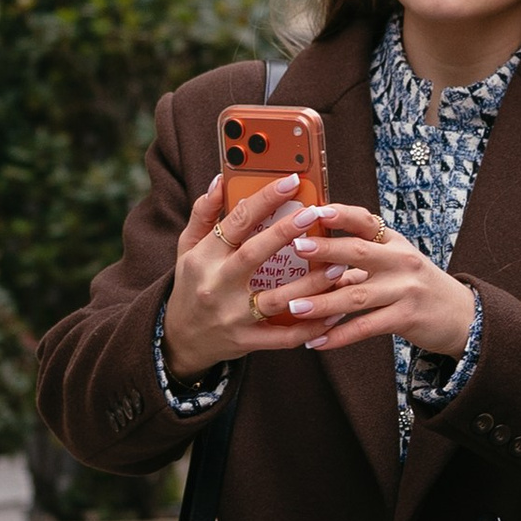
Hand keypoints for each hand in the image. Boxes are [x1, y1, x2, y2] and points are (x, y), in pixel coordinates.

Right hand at [161, 175, 351, 374]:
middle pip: (254, 254)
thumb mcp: (188, 248)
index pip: (235, 221)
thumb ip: (203, 214)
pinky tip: (334, 313)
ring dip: (310, 284)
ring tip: (339, 267)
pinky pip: (284, 337)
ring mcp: (232, 316)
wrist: (181, 339)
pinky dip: (311, 327)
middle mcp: (217, 285)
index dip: (263, 199)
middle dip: (286, 233)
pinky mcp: (246, 341)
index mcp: (204, 257)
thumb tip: (219, 180)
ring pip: (276, 299)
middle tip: (315, 214)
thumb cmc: (191, 285)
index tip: (291, 181)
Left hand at [275, 206, 476, 359]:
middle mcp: (401, 261)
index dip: (340, 214)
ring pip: (356, 295)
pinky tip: (318, 341)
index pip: (366, 221)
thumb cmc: (418, 286)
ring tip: (294, 307)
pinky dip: (340, 335)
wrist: (462, 315)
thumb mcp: (396, 264)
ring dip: (322, 302)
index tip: (314, 209)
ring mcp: (405, 289)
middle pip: (358, 252)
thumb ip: (361, 261)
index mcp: (395, 242)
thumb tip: (314, 259)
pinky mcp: (407, 317)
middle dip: (325, 249)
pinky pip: (366, 327)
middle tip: (295, 246)